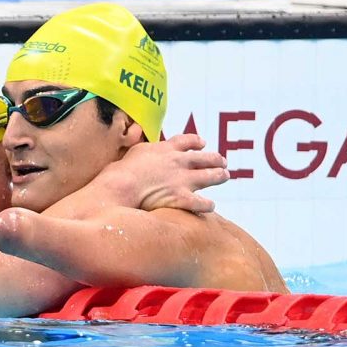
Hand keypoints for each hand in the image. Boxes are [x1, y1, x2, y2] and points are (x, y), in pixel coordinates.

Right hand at [112, 134, 228, 212]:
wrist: (122, 184)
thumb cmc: (122, 169)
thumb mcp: (135, 150)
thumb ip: (144, 148)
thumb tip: (142, 147)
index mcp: (166, 149)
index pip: (187, 141)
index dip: (197, 142)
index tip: (203, 144)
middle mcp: (179, 162)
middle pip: (204, 158)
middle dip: (216, 159)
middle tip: (222, 161)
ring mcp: (182, 180)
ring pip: (210, 176)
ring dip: (219, 176)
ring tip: (224, 175)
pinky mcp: (181, 198)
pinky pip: (202, 202)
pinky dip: (208, 204)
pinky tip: (210, 205)